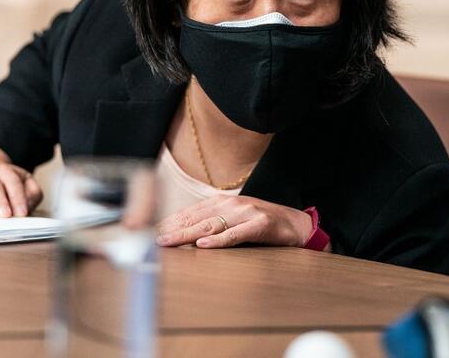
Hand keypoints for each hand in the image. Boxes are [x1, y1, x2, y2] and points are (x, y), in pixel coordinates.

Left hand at [156, 195, 313, 248]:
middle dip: (171, 228)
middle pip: (195, 218)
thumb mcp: (236, 220)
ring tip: (168, 242)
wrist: (298, 224)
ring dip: (186, 234)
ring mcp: (246, 213)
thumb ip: (215, 223)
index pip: (190, 212)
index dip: (170, 221)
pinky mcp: (259, 225)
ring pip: (210, 225)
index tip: (150, 231)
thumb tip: (186, 236)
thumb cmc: (264, 224)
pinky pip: (235, 235)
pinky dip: (218, 240)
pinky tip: (203, 245)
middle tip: (150, 239)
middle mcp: (232, 204)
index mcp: (224, 202)